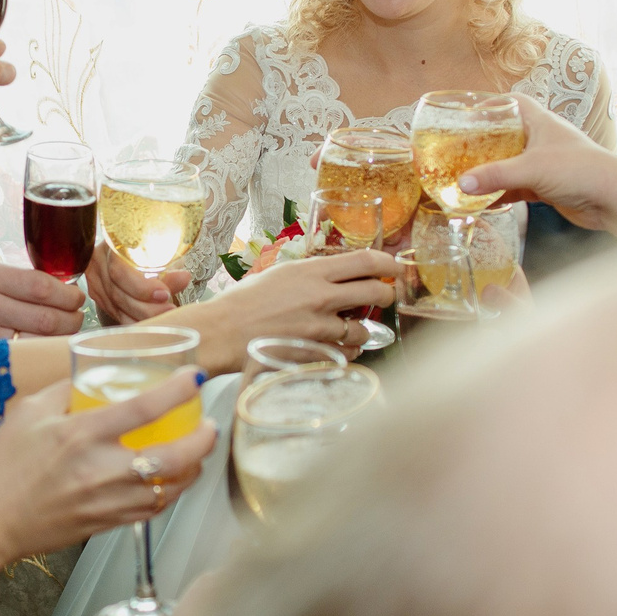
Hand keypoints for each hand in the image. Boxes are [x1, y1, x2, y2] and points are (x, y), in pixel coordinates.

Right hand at [0, 260, 85, 357]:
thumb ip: (13, 278)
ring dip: (58, 340)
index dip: (69, 295)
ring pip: (37, 342)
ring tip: (63, 334)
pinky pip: (17, 358)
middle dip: (73, 320)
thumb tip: (58, 288)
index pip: (43, 286)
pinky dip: (34, 355)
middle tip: (77, 318)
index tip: (77, 298)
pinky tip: (40, 350)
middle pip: (48, 317)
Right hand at [0, 370, 217, 564]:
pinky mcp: (104, 524)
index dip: (178, 390)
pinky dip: (169, 494)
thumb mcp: (28, 412)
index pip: (145, 407)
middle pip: (175, 457)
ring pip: (171, 489)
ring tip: (197, 454)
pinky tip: (170, 482)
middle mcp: (100, 470)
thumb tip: (92, 378)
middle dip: (203, 439)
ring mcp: (106, 501)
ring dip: (193, 470)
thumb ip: (66, 391)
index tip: (194, 379)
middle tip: (209, 425)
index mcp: (81, 434)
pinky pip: (151, 510)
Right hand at [87, 242, 188, 322]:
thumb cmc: (148, 249)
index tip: (165, 294)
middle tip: (170, 310)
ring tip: (165, 318)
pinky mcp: (100, 299)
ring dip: (143, 317)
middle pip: (118, 294)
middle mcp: (98, 265)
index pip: (120, 271)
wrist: (132, 253)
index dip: (141, 287)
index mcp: (110, 246)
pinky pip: (117, 316)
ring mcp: (96, 284)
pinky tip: (152, 325)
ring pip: (117, 309)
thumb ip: (169, 268)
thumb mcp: (160, 253)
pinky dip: (136, 322)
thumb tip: (183, 278)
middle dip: (146, 308)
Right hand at [172, 247, 399, 369]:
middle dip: (385, 295)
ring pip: (363, 329)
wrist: (221, 332)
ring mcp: (319, 327)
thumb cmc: (242, 302)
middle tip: (383, 296)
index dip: (388, 263)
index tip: (395, 266)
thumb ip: (309, 274)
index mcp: (311, 271)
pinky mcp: (315, 352)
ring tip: (351, 329)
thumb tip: (334, 275)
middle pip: (375, 292)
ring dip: (363, 330)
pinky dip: (345, 352)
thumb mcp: (278, 274)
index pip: (365, 261)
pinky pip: (346, 354)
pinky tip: (335, 348)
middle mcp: (321, 297)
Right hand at [457, 95, 616, 232]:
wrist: (613, 199)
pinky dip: (500, 193)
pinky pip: (516, 187)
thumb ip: (495, 175)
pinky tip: (482, 201)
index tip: (467, 112)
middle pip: (505, 135)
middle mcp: (541, 140)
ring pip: (509, 163)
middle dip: (483, 143)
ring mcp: (544, 164)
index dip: (491, 104)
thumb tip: (461, 183)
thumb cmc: (580, 170)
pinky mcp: (546, 187)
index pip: (512, 103)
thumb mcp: (532, 168)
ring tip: (463, 176)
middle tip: (457, 149)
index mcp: (540, 122)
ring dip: (490, 171)